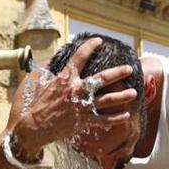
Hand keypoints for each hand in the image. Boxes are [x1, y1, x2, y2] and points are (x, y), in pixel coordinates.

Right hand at [13, 37, 137, 156]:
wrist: (35, 127)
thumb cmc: (37, 104)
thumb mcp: (42, 83)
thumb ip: (52, 71)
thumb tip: (55, 60)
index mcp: (66, 78)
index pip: (80, 57)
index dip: (90, 46)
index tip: (98, 41)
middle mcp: (77, 90)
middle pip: (102, 78)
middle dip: (118, 73)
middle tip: (129, 69)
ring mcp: (82, 106)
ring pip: (108, 100)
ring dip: (122, 96)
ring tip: (133, 93)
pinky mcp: (83, 120)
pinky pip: (104, 120)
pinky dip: (116, 119)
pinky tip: (126, 116)